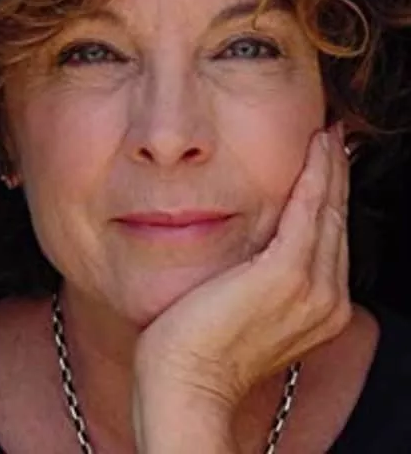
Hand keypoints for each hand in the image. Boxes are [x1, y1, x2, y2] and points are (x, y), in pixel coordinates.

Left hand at [133, 124, 350, 450]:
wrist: (185, 386)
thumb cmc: (202, 348)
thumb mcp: (245, 309)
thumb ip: (263, 279)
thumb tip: (257, 249)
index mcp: (321, 308)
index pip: (328, 237)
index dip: (329, 195)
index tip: (325, 161)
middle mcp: (328, 298)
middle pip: (335, 219)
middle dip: (335, 173)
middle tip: (332, 135)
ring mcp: (313, 288)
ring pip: (327, 210)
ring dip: (329, 167)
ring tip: (326, 134)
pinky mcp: (287, 274)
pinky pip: (308, 210)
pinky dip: (314, 175)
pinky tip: (315, 147)